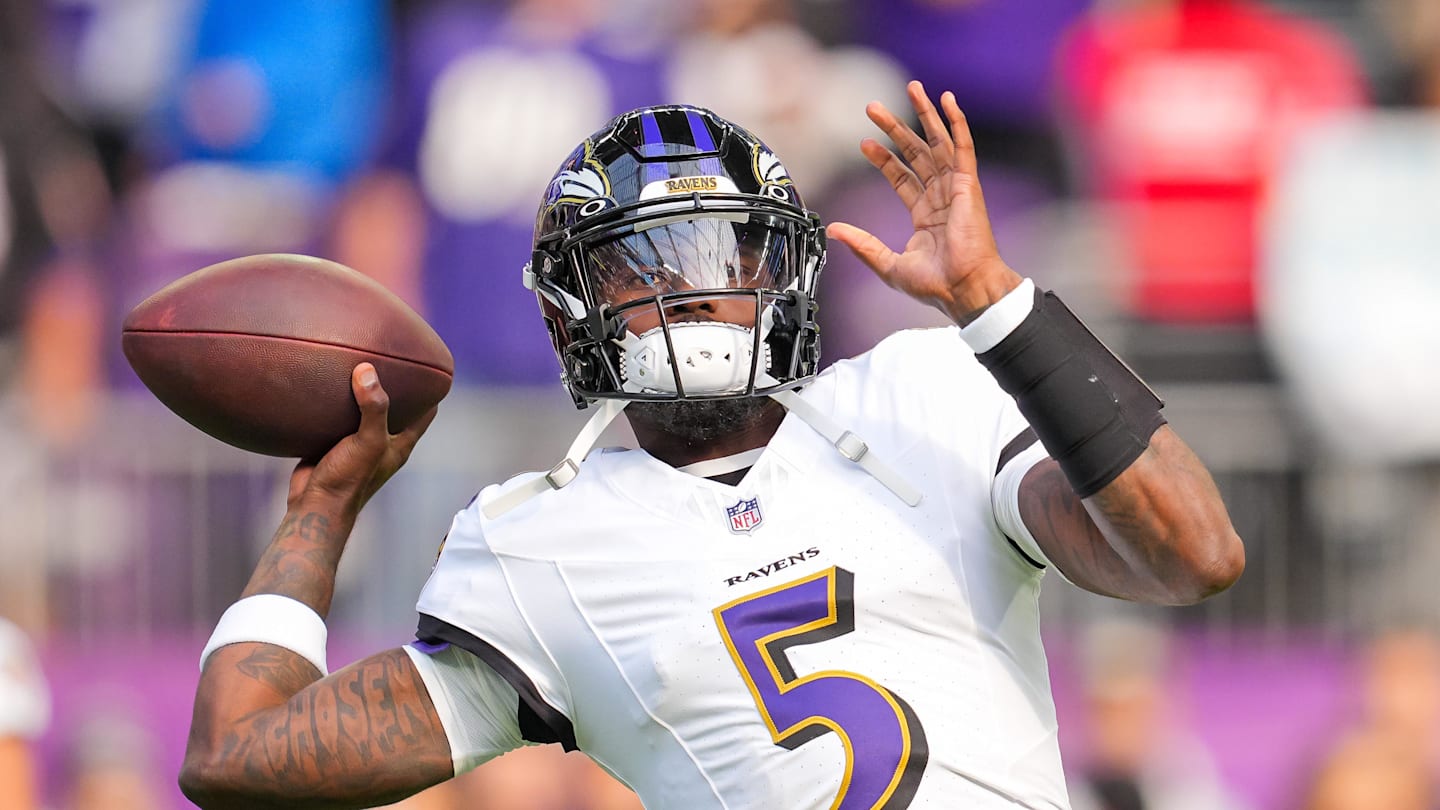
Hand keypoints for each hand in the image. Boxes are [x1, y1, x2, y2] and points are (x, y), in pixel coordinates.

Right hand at [286, 363, 436, 515]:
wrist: (315, 504)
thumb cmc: (350, 479)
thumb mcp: (369, 440)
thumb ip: (373, 408)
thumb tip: (367, 370)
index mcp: (400, 443)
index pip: (425, 413)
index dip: (430, 392)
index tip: (428, 368)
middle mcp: (382, 442)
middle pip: (394, 408)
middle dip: (392, 385)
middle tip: (387, 357)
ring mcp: (357, 443)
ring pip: (363, 411)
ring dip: (360, 392)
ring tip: (356, 363)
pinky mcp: (333, 443)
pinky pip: (336, 418)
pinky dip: (334, 403)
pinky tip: (326, 385)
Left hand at [827, 81, 1022, 324]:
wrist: (963, 288)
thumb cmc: (936, 284)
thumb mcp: (888, 264)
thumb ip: (862, 244)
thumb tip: (833, 230)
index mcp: (926, 215)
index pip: (902, 176)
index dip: (884, 158)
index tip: (864, 143)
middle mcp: (941, 197)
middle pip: (916, 153)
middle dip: (896, 128)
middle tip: (873, 108)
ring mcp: (956, 189)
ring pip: (937, 143)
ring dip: (925, 114)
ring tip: (912, 88)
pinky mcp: (967, 185)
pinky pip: (963, 147)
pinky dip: (956, 122)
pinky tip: (948, 101)